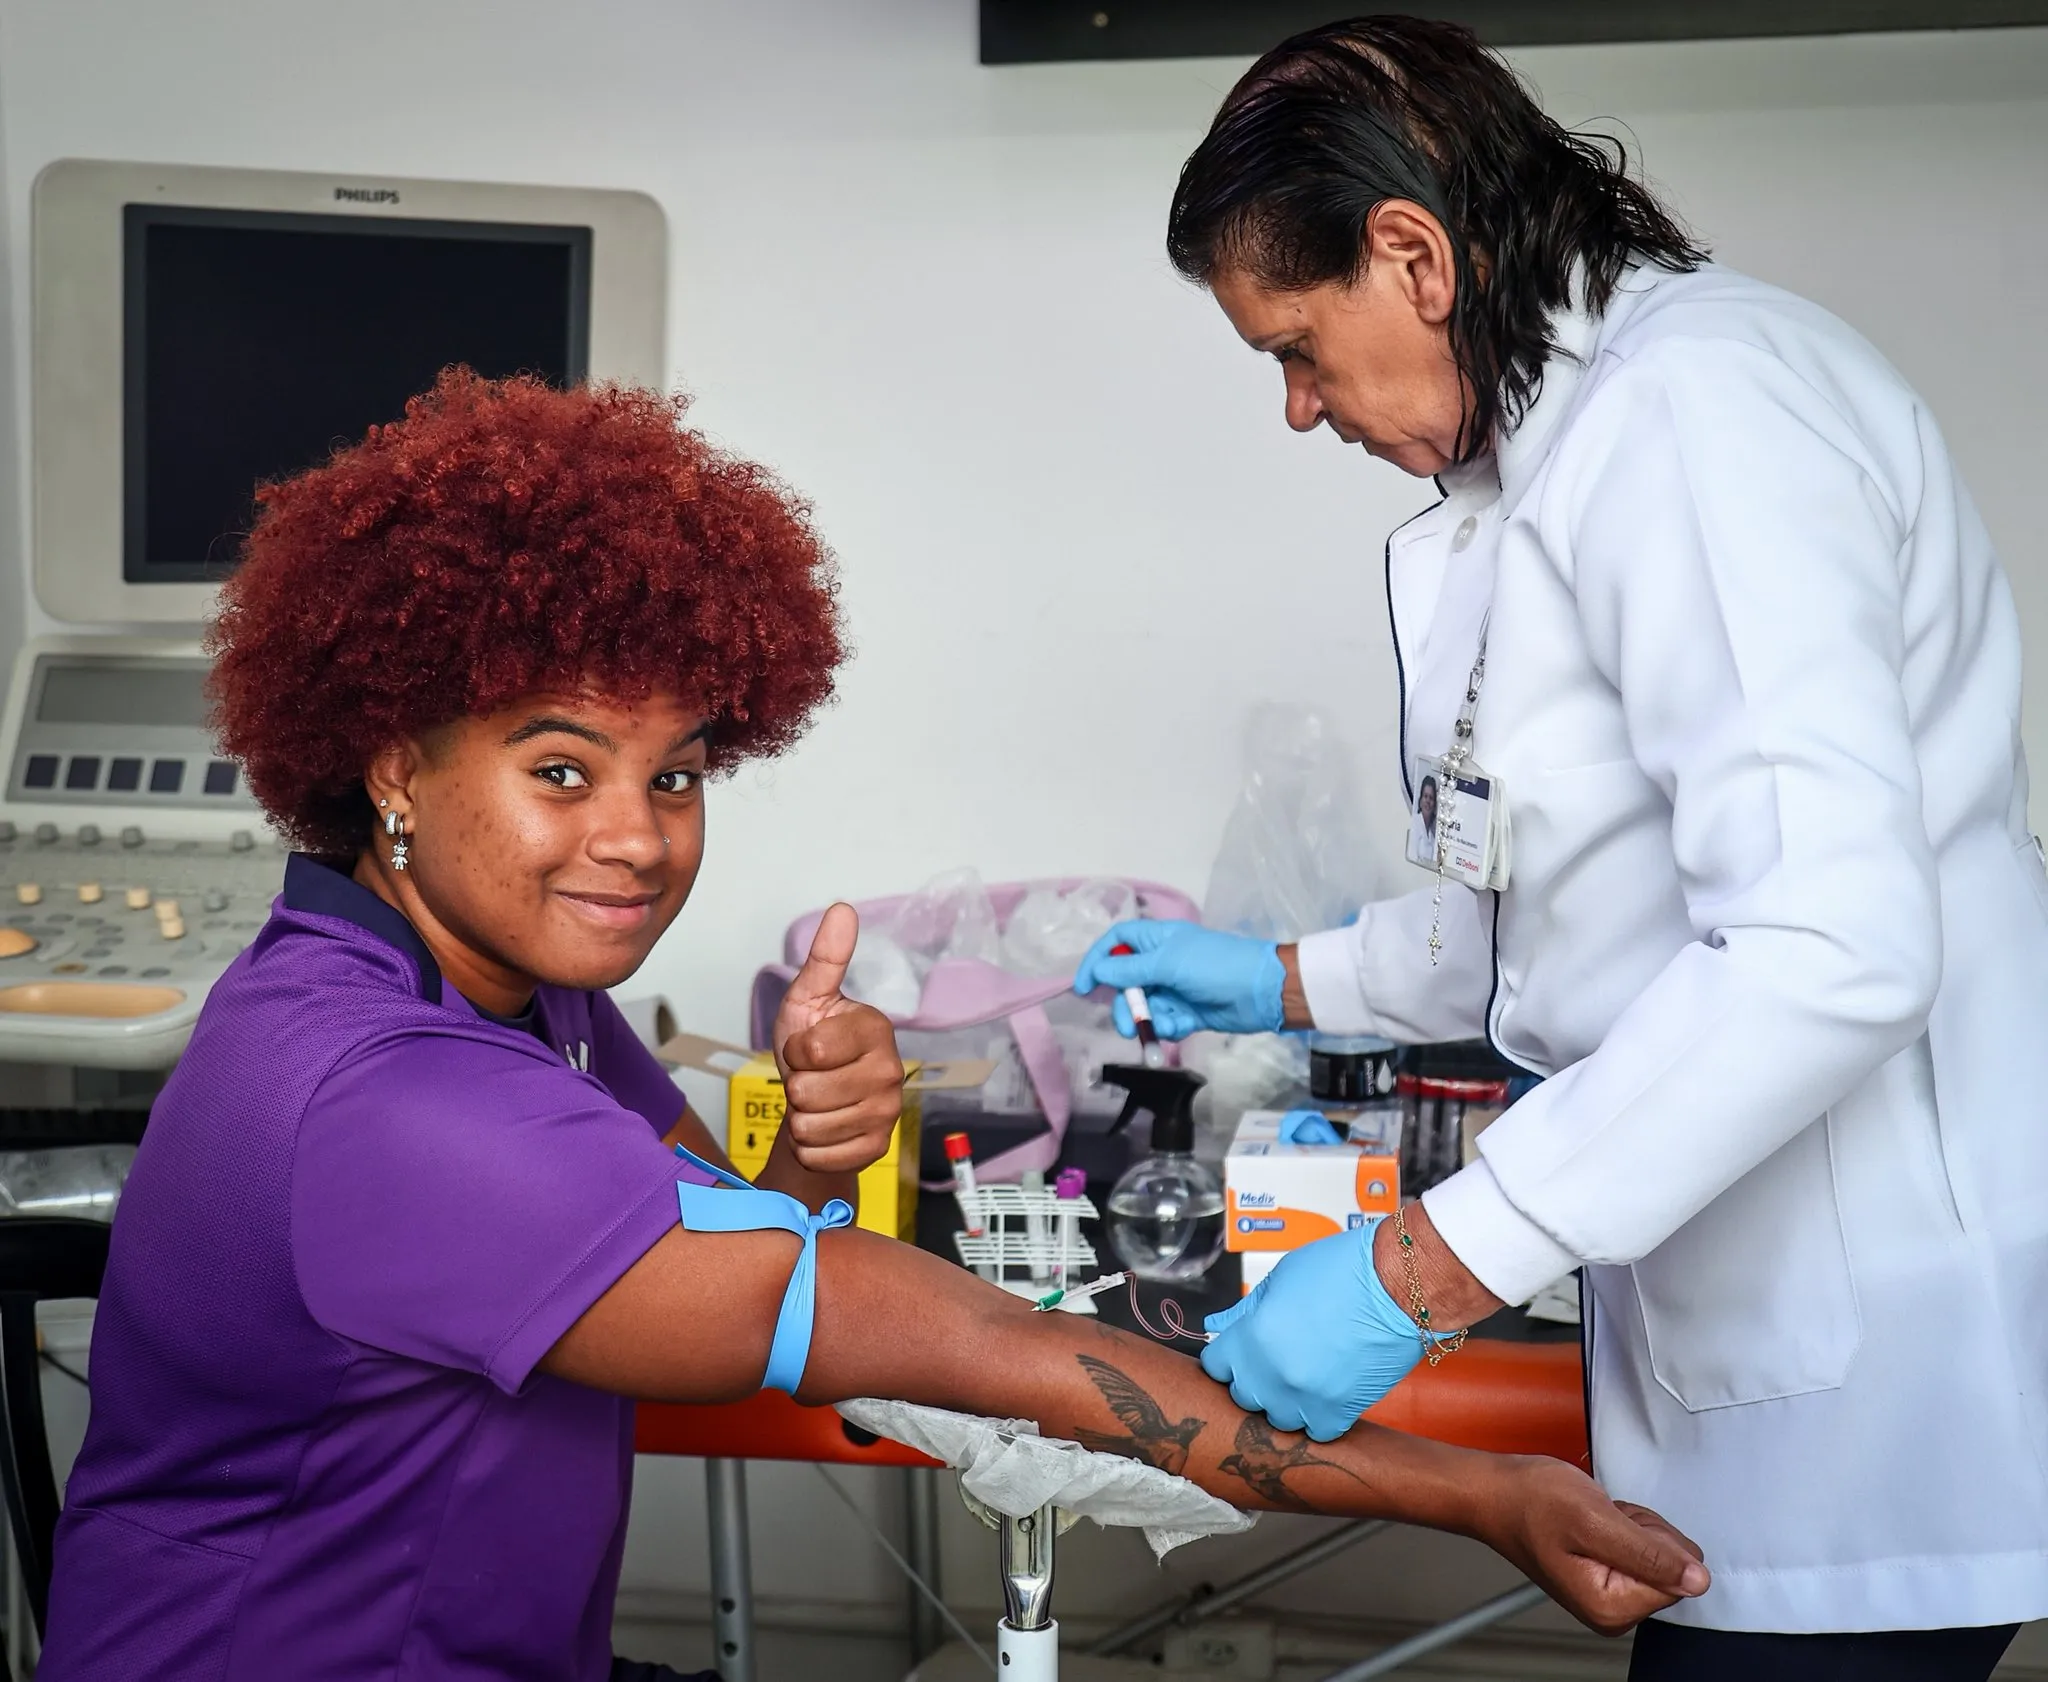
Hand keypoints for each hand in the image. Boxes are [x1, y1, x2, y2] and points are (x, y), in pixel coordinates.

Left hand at [772, 904, 905, 1174]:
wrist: (815, 1103)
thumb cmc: (810, 1048)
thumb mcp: (808, 1000)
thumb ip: (825, 959)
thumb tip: (842, 908)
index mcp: (876, 1028)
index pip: (811, 1050)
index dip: (795, 1051)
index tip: (808, 1047)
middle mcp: (892, 1070)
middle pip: (808, 1092)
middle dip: (796, 1088)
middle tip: (812, 1079)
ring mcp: (889, 1112)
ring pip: (811, 1126)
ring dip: (801, 1119)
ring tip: (816, 1104)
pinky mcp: (878, 1148)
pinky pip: (822, 1155)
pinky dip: (810, 1148)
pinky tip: (824, 1131)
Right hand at [1072, 920, 1285, 1038]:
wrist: (1262, 992)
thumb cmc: (1215, 966)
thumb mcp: (1168, 964)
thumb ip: (1130, 969)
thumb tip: (1097, 970)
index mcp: (1157, 939)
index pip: (1117, 943)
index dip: (1097, 960)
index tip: (1084, 987)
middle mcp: (1161, 962)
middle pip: (1125, 982)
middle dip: (1123, 1004)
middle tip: (1126, 1024)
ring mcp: (1174, 988)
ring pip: (1143, 1006)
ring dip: (1144, 1020)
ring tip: (1152, 1032)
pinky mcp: (1186, 1011)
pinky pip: (1163, 1021)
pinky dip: (1166, 1027)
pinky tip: (1179, 1028)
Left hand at [1200, 1220, 1423, 1439]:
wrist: (1400, 1286)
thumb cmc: (1343, 1270)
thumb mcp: (1282, 1277)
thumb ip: (1246, 1309)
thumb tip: (1218, 1326)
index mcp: (1253, 1337)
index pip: (1215, 1367)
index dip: (1227, 1357)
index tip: (1238, 1354)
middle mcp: (1273, 1374)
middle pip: (1243, 1396)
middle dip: (1254, 1379)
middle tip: (1275, 1359)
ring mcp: (1305, 1398)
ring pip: (1277, 1419)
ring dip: (1285, 1401)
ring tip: (1303, 1375)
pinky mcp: (1339, 1413)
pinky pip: (1314, 1432)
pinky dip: (1317, 1417)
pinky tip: (1326, 1392)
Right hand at [1475, 1456, 1709, 1633]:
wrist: (1495, 1491)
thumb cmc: (1529, 1502)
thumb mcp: (1595, 1519)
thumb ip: (1650, 1554)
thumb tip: (1696, 1580)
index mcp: (1610, 1606)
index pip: (1677, 1579)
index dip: (1652, 1538)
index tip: (1618, 1524)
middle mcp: (1611, 1610)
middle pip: (1670, 1569)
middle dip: (1643, 1531)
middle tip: (1603, 1516)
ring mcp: (1608, 1595)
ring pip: (1658, 1555)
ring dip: (1631, 1525)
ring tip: (1593, 1515)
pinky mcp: (1605, 1577)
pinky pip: (1640, 1549)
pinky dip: (1622, 1524)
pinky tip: (1593, 1518)